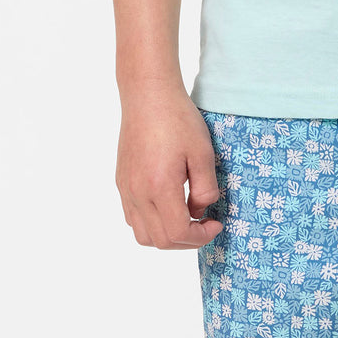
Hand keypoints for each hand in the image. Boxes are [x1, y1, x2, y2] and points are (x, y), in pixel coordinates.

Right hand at [115, 83, 223, 248]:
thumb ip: (205, 189)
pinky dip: (152, 223)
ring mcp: (126, 189)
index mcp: (159, 187)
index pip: (177, 233)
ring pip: (143, 234)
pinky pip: (133, 217)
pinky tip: (169, 206)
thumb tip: (200, 211)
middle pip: (159, 241)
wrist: (148, 96)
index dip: (200, 237)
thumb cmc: (178, 120)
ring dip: (167, 236)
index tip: (216, 224)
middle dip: (186, 241)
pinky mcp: (121, 181)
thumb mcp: (203, 153)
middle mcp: (137, 193)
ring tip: (187, 219)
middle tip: (206, 225)